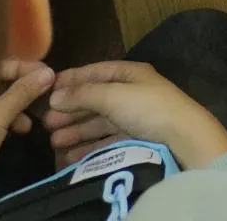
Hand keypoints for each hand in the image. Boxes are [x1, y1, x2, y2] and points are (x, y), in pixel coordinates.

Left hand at [0, 60, 54, 188]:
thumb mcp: (0, 114)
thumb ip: (23, 92)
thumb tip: (49, 73)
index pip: (0, 63)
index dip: (25, 68)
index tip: (47, 75)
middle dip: (22, 89)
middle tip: (43, 96)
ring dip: (16, 106)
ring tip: (29, 121)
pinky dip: (5, 119)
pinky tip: (19, 129)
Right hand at [45, 60, 226, 171]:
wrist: (181, 137)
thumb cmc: (146, 108)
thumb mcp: (113, 95)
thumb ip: (84, 94)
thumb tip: (55, 95)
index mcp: (130, 73)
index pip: (96, 72)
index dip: (73, 79)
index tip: (48, 89)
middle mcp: (132, 91)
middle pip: (95, 98)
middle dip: (71, 109)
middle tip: (45, 123)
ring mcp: (134, 115)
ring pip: (99, 121)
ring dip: (76, 130)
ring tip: (54, 141)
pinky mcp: (135, 137)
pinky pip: (106, 139)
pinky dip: (88, 146)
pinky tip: (71, 154)